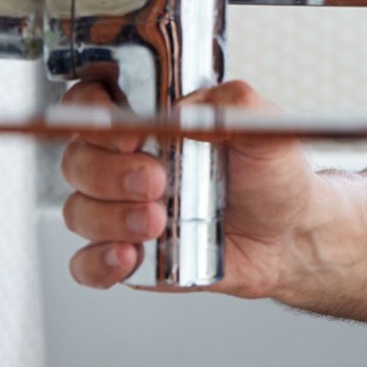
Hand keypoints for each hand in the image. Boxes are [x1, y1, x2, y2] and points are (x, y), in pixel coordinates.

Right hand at [58, 78, 318, 295]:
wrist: (290, 235)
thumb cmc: (271, 176)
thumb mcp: (264, 128)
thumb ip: (233, 103)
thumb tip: (186, 110)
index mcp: (149, 122)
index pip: (90, 103)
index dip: (91, 113)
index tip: (129, 133)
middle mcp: (126, 163)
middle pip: (77, 160)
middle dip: (108, 173)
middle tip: (155, 182)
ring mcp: (122, 211)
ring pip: (78, 211)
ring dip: (110, 218)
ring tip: (157, 221)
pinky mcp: (129, 255)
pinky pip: (86, 263)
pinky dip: (98, 262)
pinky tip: (130, 256)